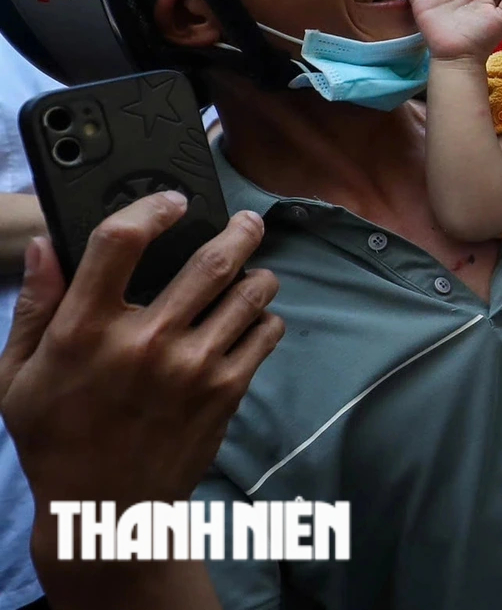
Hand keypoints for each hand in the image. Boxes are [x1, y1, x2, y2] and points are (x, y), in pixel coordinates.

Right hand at [0, 198, 282, 516]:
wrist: (105, 511)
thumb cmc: (58, 437)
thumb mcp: (20, 375)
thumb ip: (36, 306)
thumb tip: (46, 244)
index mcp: (84, 332)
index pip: (119, 242)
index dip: (151, 208)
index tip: (172, 201)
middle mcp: (143, 342)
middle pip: (211, 260)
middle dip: (239, 231)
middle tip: (246, 223)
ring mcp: (190, 366)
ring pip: (251, 293)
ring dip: (259, 275)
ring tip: (253, 274)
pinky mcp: (225, 391)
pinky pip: (265, 333)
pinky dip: (265, 319)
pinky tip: (250, 321)